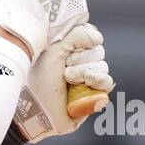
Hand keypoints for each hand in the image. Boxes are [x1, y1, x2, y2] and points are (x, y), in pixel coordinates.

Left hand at [12, 23, 113, 143]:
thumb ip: (75, 35)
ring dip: (85, 72)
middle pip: (98, 50)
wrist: (36, 109)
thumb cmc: (39, 79)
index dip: (82, 41)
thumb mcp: (54, 50)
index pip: (89, 36)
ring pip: (103, 66)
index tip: (67, 49)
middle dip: (81, 58)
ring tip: (68, 79)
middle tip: (64, 66)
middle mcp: (78, 63)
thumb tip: (97, 38)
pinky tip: (86, 83)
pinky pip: (107, 83)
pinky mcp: (93, 95)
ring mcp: (86, 79)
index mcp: (67, 50)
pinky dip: (98, 81)